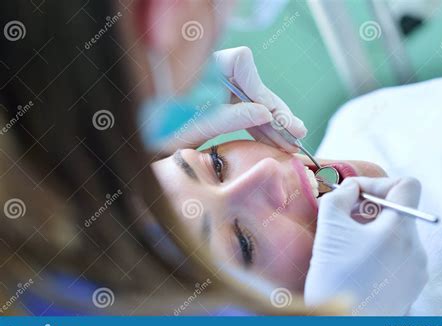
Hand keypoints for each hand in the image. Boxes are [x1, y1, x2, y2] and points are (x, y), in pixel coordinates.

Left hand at [164, 46, 306, 152]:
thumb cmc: (157, 128)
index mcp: (201, 67)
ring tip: (291, 144)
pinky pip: (245, 111)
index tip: (269, 116)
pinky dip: (259, 127)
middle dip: (275, 113)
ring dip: (272, 125)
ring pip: (253, 102)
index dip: (259, 89)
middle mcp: (212, 74)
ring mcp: (218, 88)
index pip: (242, 62)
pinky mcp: (220, 102)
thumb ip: (229, 117)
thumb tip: (264, 113)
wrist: (142, 137)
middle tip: (296, 135)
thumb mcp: (193, 125)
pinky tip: (275, 141)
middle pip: (253, 86)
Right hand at [304, 177, 427, 314]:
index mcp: (400, 232)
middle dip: (367, 208)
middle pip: (397, 211)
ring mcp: (414, 271)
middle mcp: (415, 250)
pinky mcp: (408, 287)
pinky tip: (353, 261)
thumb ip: (339, 198)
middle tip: (340, 217)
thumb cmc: (335, 280)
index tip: (353, 194)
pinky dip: (376, 249)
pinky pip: (396, 256)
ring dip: (370, 229)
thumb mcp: (329, 229)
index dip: (378, 182)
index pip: (406, 185)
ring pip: (395, 234)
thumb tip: (349, 189)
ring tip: (343, 242)